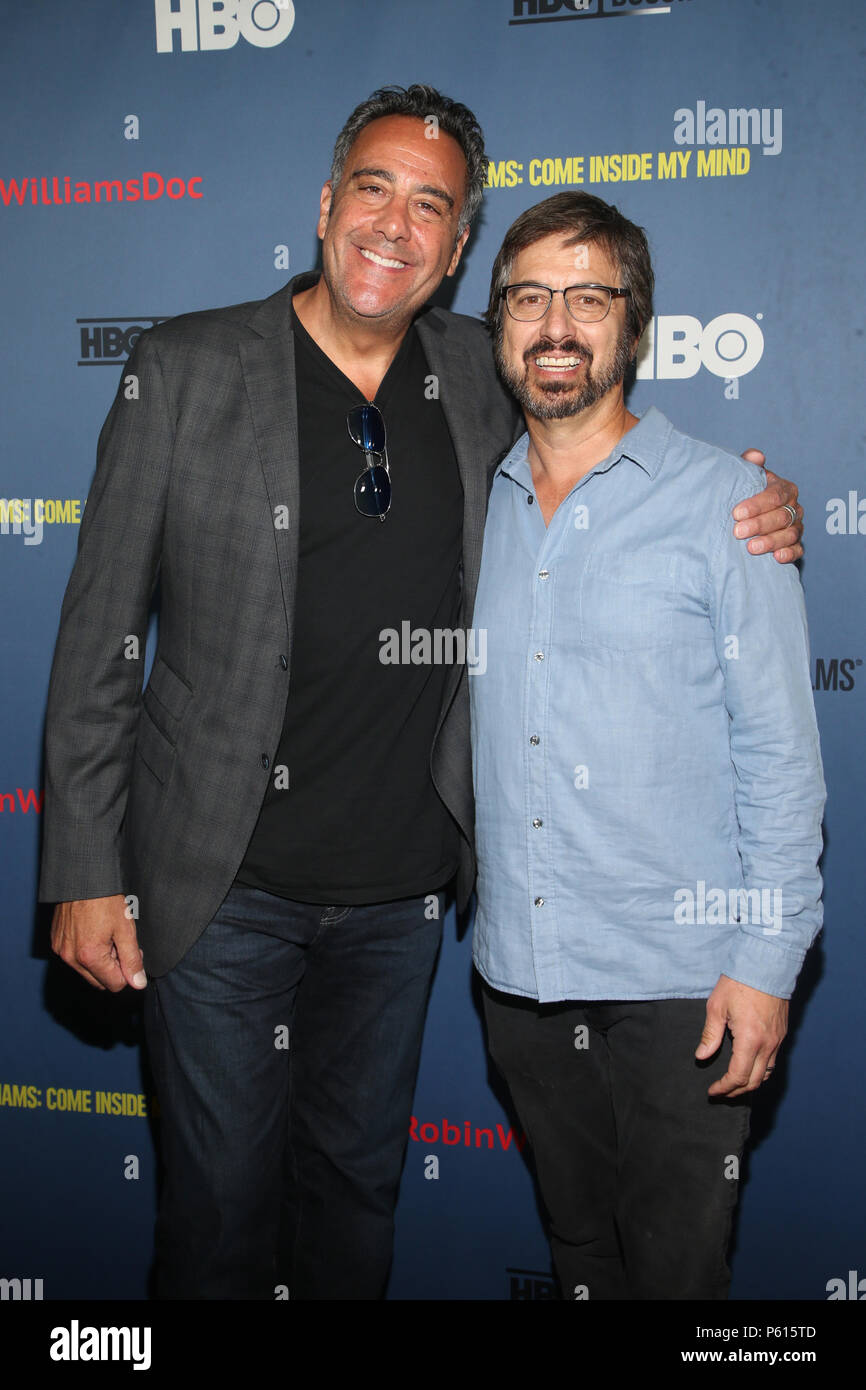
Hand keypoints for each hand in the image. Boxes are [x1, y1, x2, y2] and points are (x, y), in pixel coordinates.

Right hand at [51, 896, 146, 992]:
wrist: (82, 877)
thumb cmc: (105, 899)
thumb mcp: (126, 929)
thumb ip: (132, 959)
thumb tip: (138, 983)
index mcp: (90, 956)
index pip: (114, 985)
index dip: (128, 970)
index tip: (132, 952)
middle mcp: (71, 958)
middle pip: (100, 981)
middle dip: (113, 968)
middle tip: (120, 943)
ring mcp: (60, 950)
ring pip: (87, 971)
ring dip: (100, 960)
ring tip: (106, 935)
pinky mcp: (56, 942)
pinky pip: (74, 958)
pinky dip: (85, 952)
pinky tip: (93, 931)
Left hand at [696, 974, 787, 1096]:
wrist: (766, 964)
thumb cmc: (739, 982)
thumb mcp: (717, 1007)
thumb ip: (710, 1034)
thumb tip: (701, 1056)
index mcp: (750, 1040)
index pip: (738, 1076)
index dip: (724, 1088)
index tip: (712, 1091)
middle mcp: (768, 1044)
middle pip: (755, 1081)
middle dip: (736, 1091)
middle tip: (721, 1092)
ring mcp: (778, 1040)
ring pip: (768, 1074)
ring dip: (750, 1083)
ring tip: (734, 1083)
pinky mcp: (782, 1033)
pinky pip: (773, 1061)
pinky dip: (761, 1071)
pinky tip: (749, 1066)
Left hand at [732, 458, 802, 562]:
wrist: (747, 516)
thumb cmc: (746, 494)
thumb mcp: (746, 477)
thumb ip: (748, 464)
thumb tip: (756, 456)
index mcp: (784, 489)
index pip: (775, 495)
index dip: (757, 505)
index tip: (736, 513)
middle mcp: (794, 507)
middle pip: (781, 516)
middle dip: (759, 525)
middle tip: (738, 532)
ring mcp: (796, 527)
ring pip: (790, 534)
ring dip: (771, 542)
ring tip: (751, 548)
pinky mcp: (795, 544)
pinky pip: (797, 550)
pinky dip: (789, 554)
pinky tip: (776, 558)